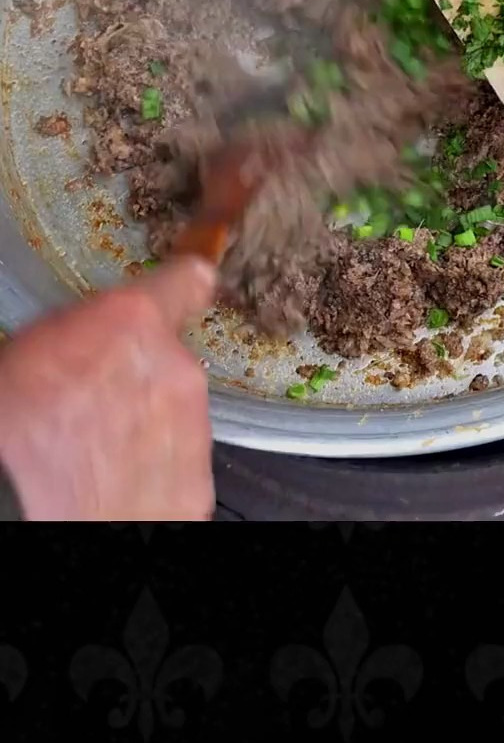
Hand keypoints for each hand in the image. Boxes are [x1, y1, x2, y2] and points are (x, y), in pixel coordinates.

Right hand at [0, 256, 216, 520]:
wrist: (14, 514)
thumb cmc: (8, 438)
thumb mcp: (27, 352)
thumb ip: (82, 333)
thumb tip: (92, 337)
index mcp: (132, 323)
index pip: (186, 281)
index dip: (182, 286)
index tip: (189, 284)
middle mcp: (175, 371)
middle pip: (173, 364)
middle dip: (142, 380)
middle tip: (95, 410)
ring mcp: (191, 433)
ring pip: (178, 419)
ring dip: (149, 430)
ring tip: (95, 457)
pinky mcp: (192, 489)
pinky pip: (179, 472)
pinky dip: (155, 478)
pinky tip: (111, 488)